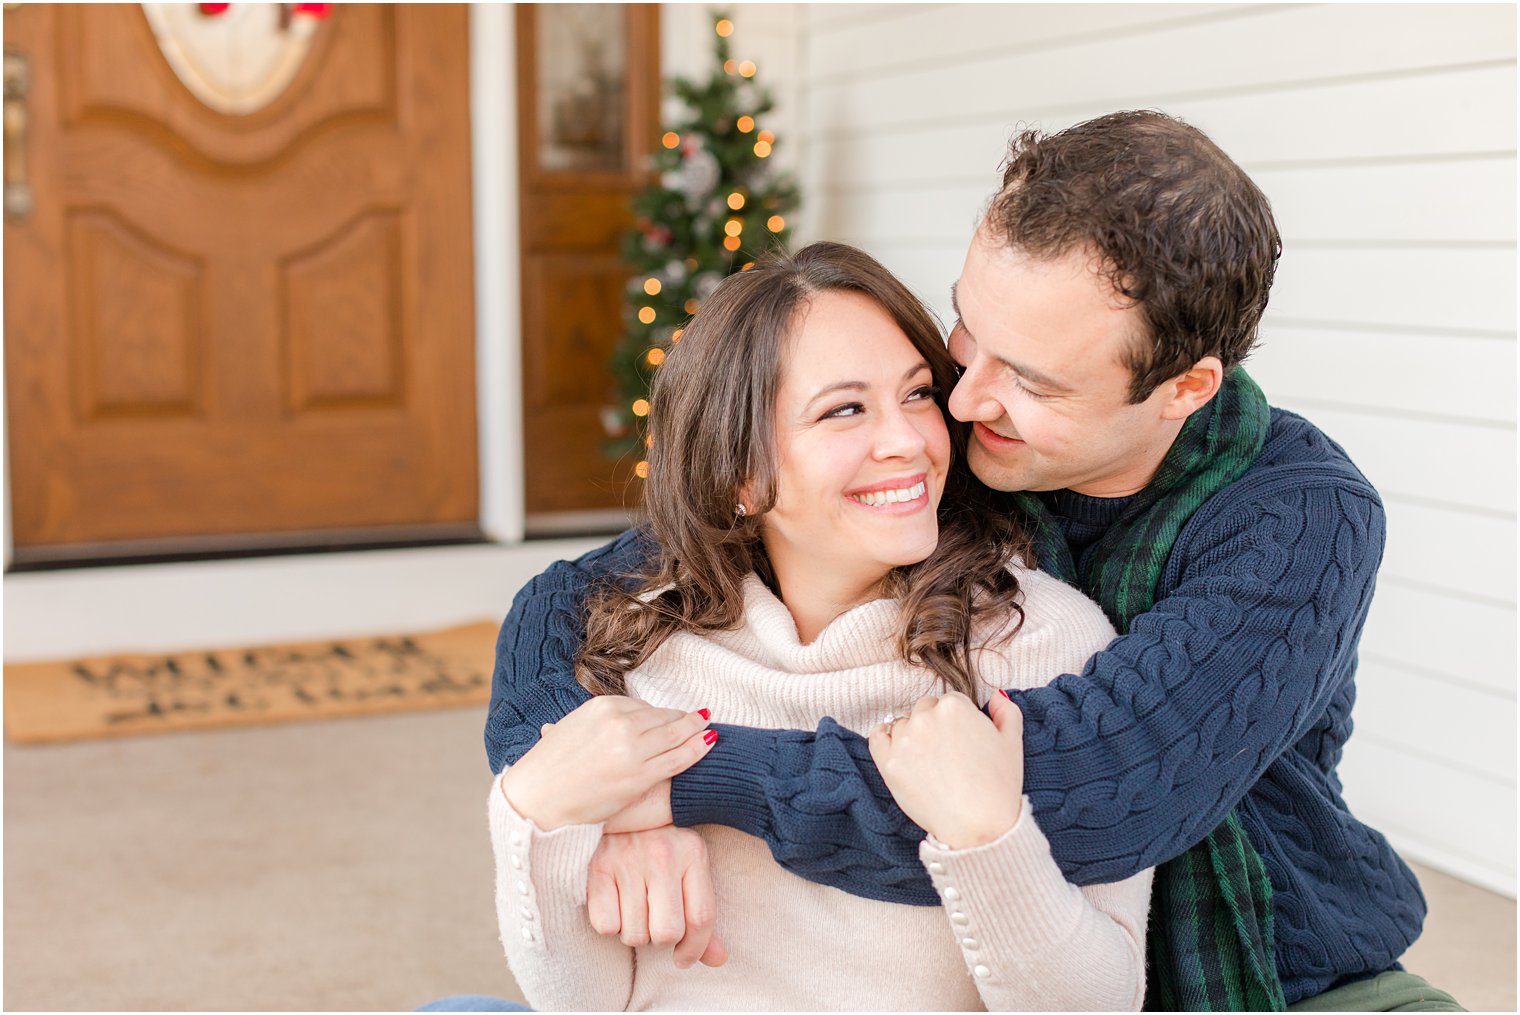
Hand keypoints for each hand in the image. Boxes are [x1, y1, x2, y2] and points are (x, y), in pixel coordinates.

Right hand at [501, 696, 714, 829]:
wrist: (536, 800)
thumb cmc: (548, 769)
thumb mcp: (569, 729)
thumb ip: (595, 722)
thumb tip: (606, 720)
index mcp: (602, 707)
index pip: (642, 706)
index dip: (658, 713)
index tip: (670, 716)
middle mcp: (619, 722)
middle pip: (662, 716)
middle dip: (682, 717)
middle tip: (700, 716)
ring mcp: (631, 749)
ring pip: (674, 733)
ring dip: (695, 729)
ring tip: (708, 726)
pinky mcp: (639, 776)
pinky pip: (677, 758)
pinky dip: (697, 748)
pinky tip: (709, 742)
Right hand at [586, 827, 727, 969]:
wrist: (622, 806)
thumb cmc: (661, 846)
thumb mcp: (688, 870)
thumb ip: (700, 915)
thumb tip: (718, 960)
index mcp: (693, 852)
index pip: (701, 919)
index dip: (694, 949)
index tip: (683, 958)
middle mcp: (662, 854)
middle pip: (667, 932)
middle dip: (660, 938)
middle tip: (654, 920)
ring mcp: (628, 859)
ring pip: (635, 934)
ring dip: (634, 932)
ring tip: (633, 907)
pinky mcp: (597, 867)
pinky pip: (606, 926)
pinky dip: (610, 924)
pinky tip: (614, 903)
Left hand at [868, 690, 1023, 848]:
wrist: (978, 825)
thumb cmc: (999, 786)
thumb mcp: (1013, 741)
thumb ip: (1006, 711)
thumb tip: (996, 696)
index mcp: (955, 706)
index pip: (950, 702)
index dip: (958, 721)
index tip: (962, 742)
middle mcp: (926, 716)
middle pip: (924, 709)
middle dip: (934, 725)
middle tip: (946, 753)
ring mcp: (905, 739)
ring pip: (903, 724)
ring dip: (913, 736)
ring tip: (930, 763)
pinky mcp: (888, 762)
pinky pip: (877, 738)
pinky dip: (885, 740)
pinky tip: (897, 750)